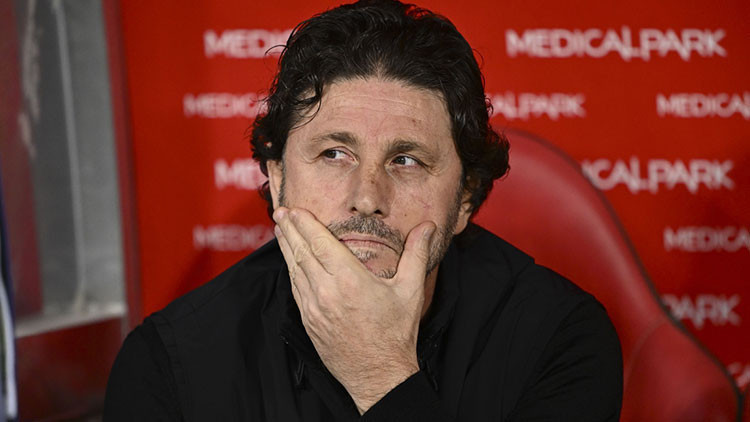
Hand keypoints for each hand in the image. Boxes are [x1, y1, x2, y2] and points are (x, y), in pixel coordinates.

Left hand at [273, 207, 435, 413]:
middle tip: (280, 213)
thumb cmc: (396, 334)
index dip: (305, 224)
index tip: (295, 210)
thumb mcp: (410, 290)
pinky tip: (291, 263)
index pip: (320, 243)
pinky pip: (296, 290)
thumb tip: (427, 227)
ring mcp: (314, 309)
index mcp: (349, 280)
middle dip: (289, 230)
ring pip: (294, 271)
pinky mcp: (309, 322)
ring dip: (287, 249)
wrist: (379, 375)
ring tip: (281, 231)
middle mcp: (326, 292)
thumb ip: (416, 254)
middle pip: (301, 253)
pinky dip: (291, 272)